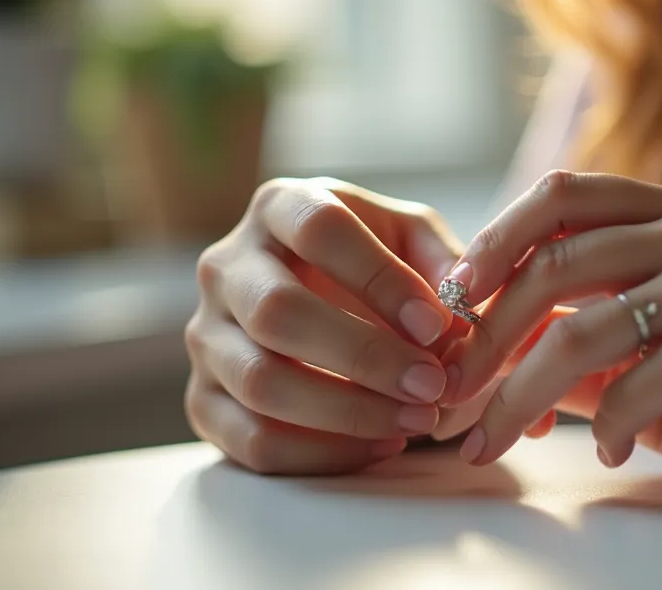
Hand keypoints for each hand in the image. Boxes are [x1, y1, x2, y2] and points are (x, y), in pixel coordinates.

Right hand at [185, 177, 467, 473]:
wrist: (324, 306)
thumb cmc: (374, 267)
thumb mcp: (413, 242)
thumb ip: (444, 263)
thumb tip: (459, 310)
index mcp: (280, 207)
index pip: (319, 230)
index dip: (380, 278)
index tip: (437, 325)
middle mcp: (227, 266)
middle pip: (277, 311)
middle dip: (365, 357)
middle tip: (432, 385)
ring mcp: (205, 336)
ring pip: (260, 382)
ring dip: (348, 412)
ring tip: (418, 420)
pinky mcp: (203, 401)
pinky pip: (252, 440)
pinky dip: (324, 453)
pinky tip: (383, 445)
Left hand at [440, 171, 661, 491]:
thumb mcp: (646, 347)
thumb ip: (576, 336)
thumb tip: (474, 355)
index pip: (559, 196)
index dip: (492, 242)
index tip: (447, 305)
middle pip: (551, 265)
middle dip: (484, 339)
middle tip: (449, 399)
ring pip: (579, 332)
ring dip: (518, 398)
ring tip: (490, 443)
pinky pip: (634, 384)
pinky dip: (607, 428)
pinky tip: (611, 453)